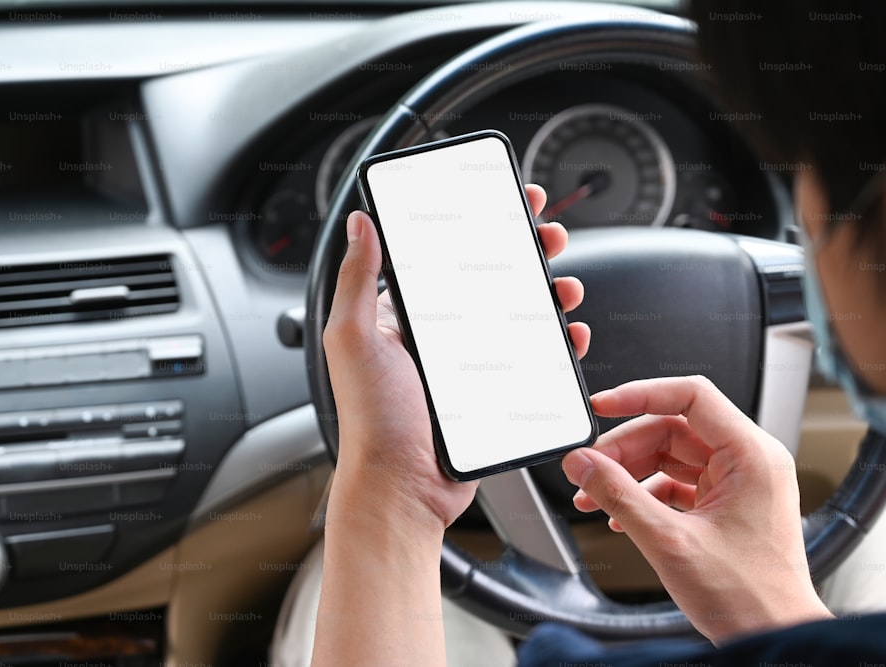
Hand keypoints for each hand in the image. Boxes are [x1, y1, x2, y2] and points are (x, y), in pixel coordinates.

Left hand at [323, 184, 589, 528]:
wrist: (402, 490)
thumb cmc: (371, 422)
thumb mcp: (354, 339)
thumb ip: (357, 279)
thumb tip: (360, 224)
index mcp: (402, 317)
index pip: (444, 256)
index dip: (476, 225)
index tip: (504, 202)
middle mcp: (437, 337)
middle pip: (489, 279)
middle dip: (523, 251)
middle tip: (546, 234)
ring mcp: (467, 366)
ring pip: (517, 316)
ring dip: (547, 293)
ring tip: (564, 285)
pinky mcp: (492, 394)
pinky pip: (532, 359)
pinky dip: (556, 342)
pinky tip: (568, 333)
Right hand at [561, 376, 832, 643]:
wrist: (773, 636)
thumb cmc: (749, 598)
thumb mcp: (670, 541)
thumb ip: (619, 495)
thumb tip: (582, 463)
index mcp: (752, 456)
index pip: (691, 396)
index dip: (640, 394)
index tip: (603, 405)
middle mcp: (749, 462)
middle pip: (673, 428)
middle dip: (625, 448)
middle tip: (589, 468)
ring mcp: (738, 483)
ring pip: (670, 455)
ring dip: (629, 473)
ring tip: (594, 495)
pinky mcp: (725, 504)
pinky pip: (676, 482)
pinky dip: (644, 494)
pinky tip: (619, 513)